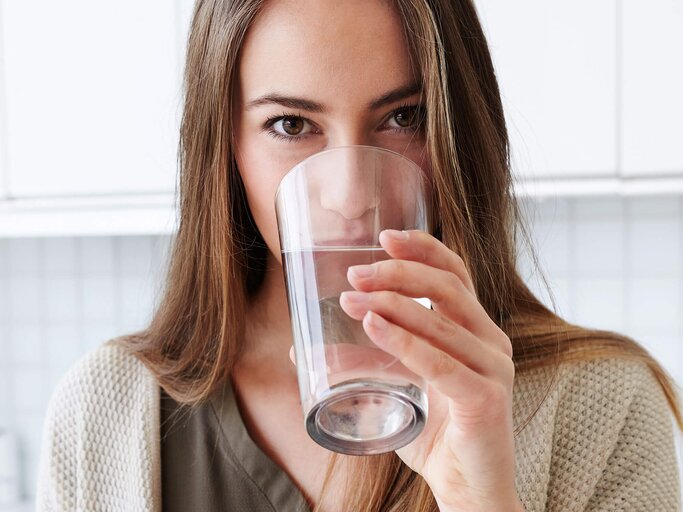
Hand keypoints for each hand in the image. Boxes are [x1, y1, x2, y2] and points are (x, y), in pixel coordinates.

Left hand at [338, 229, 522, 511]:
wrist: (468, 493)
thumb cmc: (436, 439)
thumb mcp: (396, 391)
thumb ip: (363, 366)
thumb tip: (306, 352)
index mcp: (476, 332)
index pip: (456, 274)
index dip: (423, 248)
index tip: (383, 237)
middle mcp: (491, 343)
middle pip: (449, 287)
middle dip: (398, 273)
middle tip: (354, 273)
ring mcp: (493, 370)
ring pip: (441, 320)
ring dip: (391, 303)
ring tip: (351, 297)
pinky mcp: (486, 399)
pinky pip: (440, 362)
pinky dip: (404, 339)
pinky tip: (373, 325)